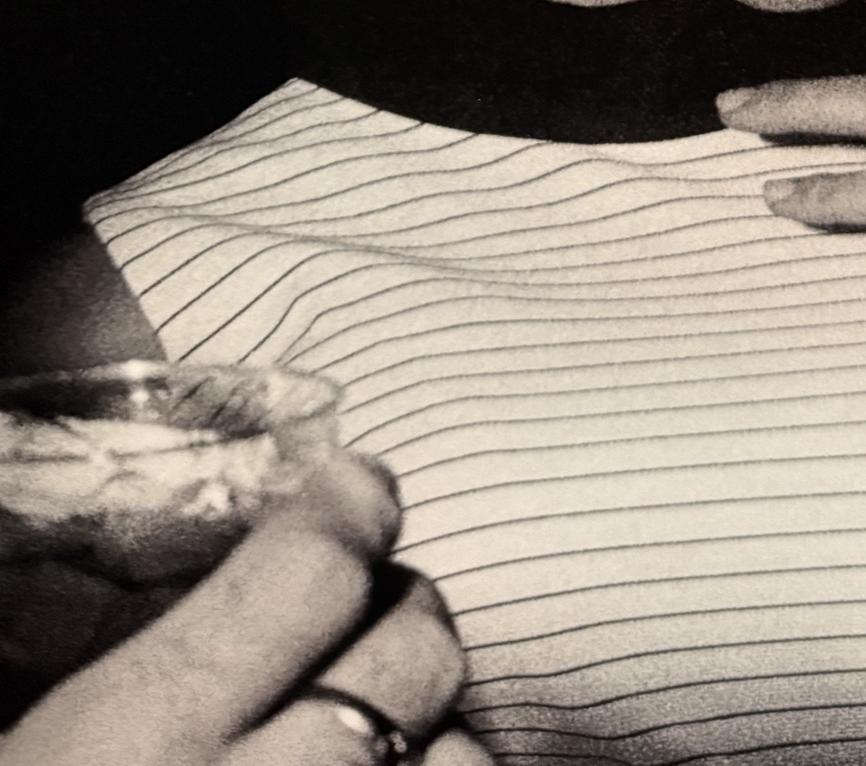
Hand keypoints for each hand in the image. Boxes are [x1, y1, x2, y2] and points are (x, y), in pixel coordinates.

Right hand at [1, 449, 487, 765]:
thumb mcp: (33, 740)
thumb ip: (113, 662)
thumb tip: (201, 571)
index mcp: (144, 732)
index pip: (313, 570)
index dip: (353, 510)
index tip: (360, 486)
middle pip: (417, 652)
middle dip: (413, 612)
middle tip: (386, 608)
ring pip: (463, 756)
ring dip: (441, 728)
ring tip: (398, 726)